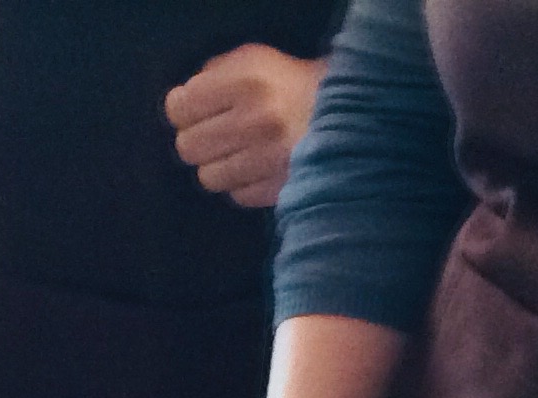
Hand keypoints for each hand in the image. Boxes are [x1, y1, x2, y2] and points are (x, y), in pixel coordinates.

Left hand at [165, 43, 320, 208]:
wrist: (356, 117)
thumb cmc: (296, 86)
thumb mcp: (258, 61)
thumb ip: (216, 74)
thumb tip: (183, 102)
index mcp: (247, 79)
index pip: (181, 107)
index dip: (182, 110)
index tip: (193, 112)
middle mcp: (256, 119)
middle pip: (189, 146)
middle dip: (198, 141)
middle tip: (217, 136)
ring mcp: (268, 158)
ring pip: (209, 177)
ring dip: (219, 167)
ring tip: (239, 154)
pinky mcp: (279, 188)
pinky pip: (237, 195)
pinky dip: (243, 185)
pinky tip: (258, 170)